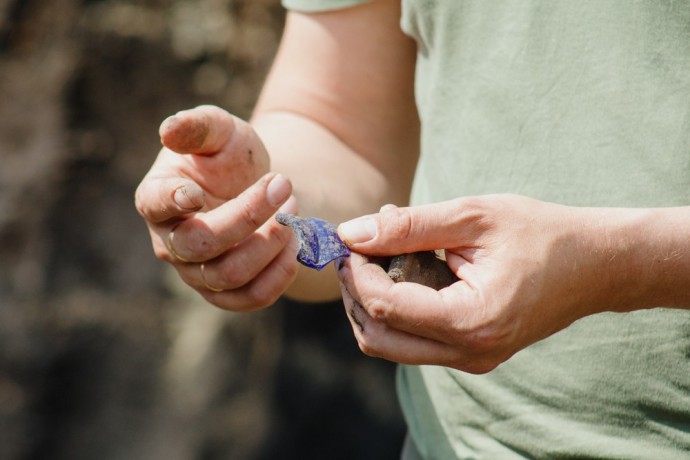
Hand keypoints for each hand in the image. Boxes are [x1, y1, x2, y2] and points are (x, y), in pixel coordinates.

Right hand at [135, 105, 298, 310]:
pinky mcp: (224, 292)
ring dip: (270, 245)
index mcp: (156, 197)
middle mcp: (169, 242)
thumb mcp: (218, 131)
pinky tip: (295, 246)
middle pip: (201, 244)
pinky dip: (279, 275)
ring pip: (229, 275)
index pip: (155, 203)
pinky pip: (250, 298)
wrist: (252, 186)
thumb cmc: (226, 156)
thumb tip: (170, 130)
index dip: (172, 201)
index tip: (195, 192)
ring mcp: (195, 272)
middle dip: (248, 216)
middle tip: (284, 185)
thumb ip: (198, 126)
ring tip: (293, 213)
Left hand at [336, 195, 624, 373]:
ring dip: (372, 304)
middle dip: (355, 293)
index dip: (357, 272)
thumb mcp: (473, 216)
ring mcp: (471, 360)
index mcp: (470, 321)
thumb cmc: (541, 233)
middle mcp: (468, 353)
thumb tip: (350, 233)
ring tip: (381, 257)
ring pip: (390, 345)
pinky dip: (396, 311)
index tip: (351, 239)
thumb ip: (407, 226)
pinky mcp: (472, 355)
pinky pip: (414, 343)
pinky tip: (405, 272)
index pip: (384, 306)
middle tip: (357, 250)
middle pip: (377, 337)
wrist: (596, 265)